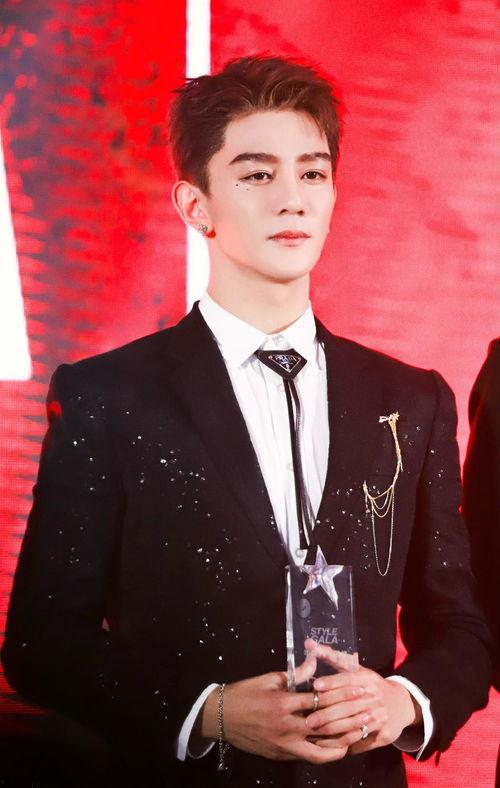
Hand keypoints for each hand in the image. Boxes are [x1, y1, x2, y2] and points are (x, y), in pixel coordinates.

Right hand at [195, 655, 350, 763]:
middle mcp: (287, 726)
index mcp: (283, 702)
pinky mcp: (283, 755)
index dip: (343, 693)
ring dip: (344, 738)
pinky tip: (341, 747)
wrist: (221, 718)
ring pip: (322, 747)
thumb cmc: (245, 693)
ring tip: (362, 730)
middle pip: (327, 723)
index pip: (321, 698)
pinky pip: (311, 757)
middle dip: (351, 716)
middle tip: (370, 709)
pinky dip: (328, 754)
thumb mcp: (269, 679)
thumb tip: (315, 663)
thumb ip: (295, 675)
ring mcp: (285, 744)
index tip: (361, 687)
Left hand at [304, 642, 420, 753]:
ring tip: (315, 734)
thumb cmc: (371, 685)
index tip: (315, 687)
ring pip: (354, 726)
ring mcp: (381, 717)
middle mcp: (375, 697)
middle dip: (327, 714)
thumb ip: (333, 658)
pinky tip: (330, 745)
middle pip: (349, 706)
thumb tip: (309, 643)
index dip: (332, 683)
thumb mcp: (357, 670)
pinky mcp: (384, 734)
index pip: (348, 679)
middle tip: (308, 720)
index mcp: (368, 679)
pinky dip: (345, 745)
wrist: (401, 704)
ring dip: (333, 732)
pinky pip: (362, 742)